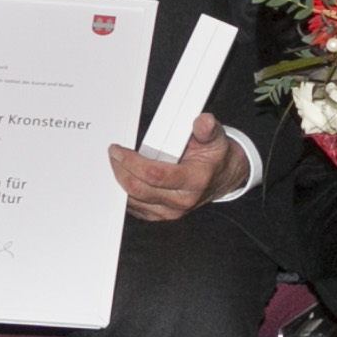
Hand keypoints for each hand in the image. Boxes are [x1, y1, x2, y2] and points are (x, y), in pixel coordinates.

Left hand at [109, 113, 245, 221]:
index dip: (132, 162)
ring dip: (121, 181)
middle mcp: (182, 200)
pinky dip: (125, 193)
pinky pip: (135, 208)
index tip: (119, 150)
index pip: (155, 175)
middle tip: (114, 154)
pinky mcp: (161, 216)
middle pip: (139, 189)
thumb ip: (206, 129)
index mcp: (195, 180)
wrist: (223, 177)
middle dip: (120, 170)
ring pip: (133, 200)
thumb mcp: (215, 138)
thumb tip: (204, 120)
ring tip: (118, 163)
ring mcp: (171, 211)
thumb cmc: (215, 157)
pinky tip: (124, 177)